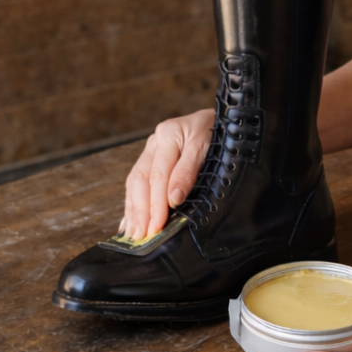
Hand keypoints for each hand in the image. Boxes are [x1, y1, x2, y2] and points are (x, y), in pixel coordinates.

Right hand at [121, 108, 214, 239]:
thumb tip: (173, 198)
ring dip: (133, 210)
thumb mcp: (206, 146)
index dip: (156, 202)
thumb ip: (188, 171)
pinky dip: (132, 203)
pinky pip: (136, 182)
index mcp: (168, 134)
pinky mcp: (152, 159)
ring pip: (135, 183)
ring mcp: (151, 150)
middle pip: (141, 180)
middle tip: (142, 235)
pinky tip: (128, 221)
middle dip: (141, 211)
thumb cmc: (216, 131)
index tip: (158, 224)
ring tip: (133, 234)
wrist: (223, 116)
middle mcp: (155, 142)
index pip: (157, 175)